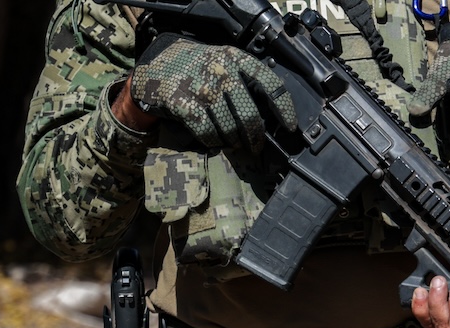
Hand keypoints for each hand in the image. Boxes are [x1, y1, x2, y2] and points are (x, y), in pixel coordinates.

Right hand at [129, 33, 296, 150]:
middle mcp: (221, 71)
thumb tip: (272, 115)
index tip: (290, 126)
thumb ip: (246, 80)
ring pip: (230, 128)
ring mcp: (202, 88)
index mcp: (236, 58)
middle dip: (256, 137)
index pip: (270, 83)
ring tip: (234, 143)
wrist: (159, 64)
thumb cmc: (200, 68)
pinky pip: (208, 133)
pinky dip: (214, 142)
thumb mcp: (225, 61)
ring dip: (234, 141)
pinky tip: (216, 141)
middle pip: (250, 115)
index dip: (284, 108)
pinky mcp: (184, 104)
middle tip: (256, 146)